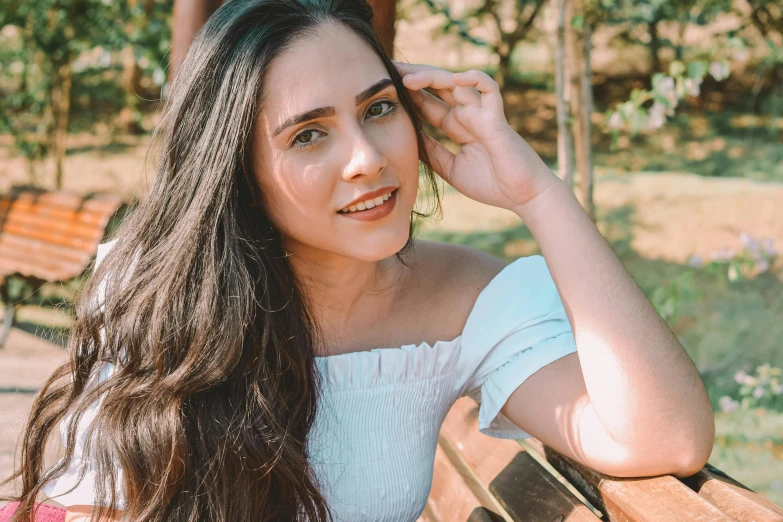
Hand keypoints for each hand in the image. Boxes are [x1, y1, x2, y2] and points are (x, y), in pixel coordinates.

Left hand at [393, 61, 559, 209]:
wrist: (522, 196)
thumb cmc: (492, 184)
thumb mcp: (450, 168)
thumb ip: (431, 151)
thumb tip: (407, 137)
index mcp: (456, 127)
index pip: (427, 103)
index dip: (407, 95)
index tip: (385, 90)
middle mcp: (467, 115)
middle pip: (437, 87)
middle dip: (414, 77)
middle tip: (389, 71)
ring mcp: (482, 114)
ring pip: (456, 83)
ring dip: (431, 76)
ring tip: (407, 78)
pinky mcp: (496, 118)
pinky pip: (488, 88)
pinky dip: (474, 79)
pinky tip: (453, 78)